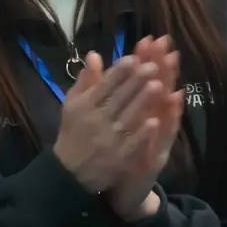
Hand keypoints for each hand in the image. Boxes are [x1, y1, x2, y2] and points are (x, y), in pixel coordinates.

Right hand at [52, 53, 164, 194]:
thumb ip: (85, 80)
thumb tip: (94, 53)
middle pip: (118, 98)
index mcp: (85, 105)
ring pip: (127, 117)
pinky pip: (131, 143)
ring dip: (142, 102)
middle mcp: (96, 120)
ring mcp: (108, 139)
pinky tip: (154, 121)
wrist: (68, 172)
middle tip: (153, 66)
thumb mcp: (73, 104)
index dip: (119, 72)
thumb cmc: (74, 131)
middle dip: (135, 82)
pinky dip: (142, 133)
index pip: (104, 85)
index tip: (134, 57)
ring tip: (158, 85)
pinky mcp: (117, 157)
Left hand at [107, 36, 183, 221]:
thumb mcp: (119, 121)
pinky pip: (159, 142)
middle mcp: (155, 123)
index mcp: (144, 111)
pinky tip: (161, 117)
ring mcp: (158, 140)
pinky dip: (161, 129)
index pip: (147, 80)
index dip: (149, 60)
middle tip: (169, 50)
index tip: (150, 38)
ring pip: (166, 116)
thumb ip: (117, 94)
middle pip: (162, 92)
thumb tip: (117, 67)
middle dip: (165, 72)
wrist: (124, 191)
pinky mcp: (154, 159)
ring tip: (173, 79)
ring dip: (169, 99)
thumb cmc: (123, 151)